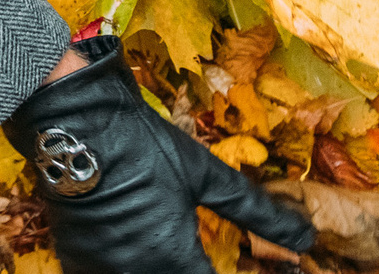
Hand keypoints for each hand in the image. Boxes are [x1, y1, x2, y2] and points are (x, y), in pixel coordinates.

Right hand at [5, 35, 313, 273]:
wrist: (72, 120)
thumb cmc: (143, 144)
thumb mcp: (204, 174)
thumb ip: (256, 211)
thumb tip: (306, 238)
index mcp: (173, 257)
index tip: (235, 273)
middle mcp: (134, 273)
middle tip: (190, 261)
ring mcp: (98, 270)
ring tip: (164, 258)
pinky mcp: (72, 259)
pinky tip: (132, 263)